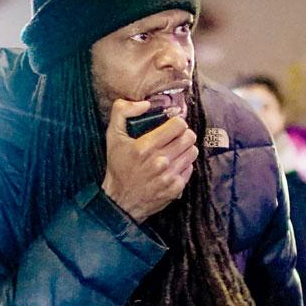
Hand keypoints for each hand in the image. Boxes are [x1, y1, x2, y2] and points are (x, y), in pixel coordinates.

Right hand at [101, 98, 197, 222]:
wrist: (121, 201)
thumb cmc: (118, 167)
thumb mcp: (112, 137)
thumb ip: (122, 112)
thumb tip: (144, 104)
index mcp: (145, 147)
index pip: (179, 125)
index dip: (177, 123)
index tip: (172, 126)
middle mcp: (160, 161)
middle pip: (189, 137)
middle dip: (184, 135)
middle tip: (175, 138)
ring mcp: (169, 176)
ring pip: (193, 152)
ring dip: (186, 149)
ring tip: (175, 151)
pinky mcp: (176, 188)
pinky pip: (190, 168)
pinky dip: (184, 165)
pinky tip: (173, 166)